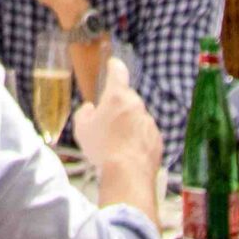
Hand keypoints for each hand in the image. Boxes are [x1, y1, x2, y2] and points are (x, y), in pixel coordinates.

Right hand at [72, 56, 161, 182]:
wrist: (128, 174)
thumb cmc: (102, 147)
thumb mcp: (81, 128)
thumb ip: (84, 113)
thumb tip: (91, 109)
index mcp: (116, 96)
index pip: (118, 72)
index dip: (114, 67)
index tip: (112, 65)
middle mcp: (136, 105)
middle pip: (127, 99)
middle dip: (118, 107)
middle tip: (106, 123)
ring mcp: (149, 122)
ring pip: (137, 118)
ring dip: (128, 124)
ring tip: (116, 144)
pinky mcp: (157, 139)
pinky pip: (145, 134)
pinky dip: (138, 139)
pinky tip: (128, 153)